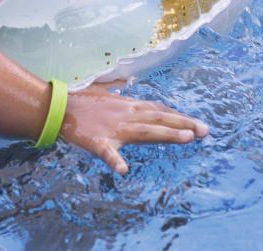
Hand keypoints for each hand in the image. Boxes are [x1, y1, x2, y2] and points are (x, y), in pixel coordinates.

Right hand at [59, 87, 208, 174]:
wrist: (57, 107)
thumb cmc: (80, 102)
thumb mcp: (105, 95)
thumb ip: (120, 96)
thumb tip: (127, 91)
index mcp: (128, 106)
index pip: (159, 110)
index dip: (179, 117)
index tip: (197, 124)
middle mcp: (126, 115)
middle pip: (159, 119)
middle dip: (183, 124)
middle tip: (205, 130)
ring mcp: (113, 129)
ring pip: (144, 131)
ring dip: (166, 134)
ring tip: (186, 138)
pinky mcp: (97, 142)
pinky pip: (107, 153)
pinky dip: (115, 161)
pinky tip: (124, 170)